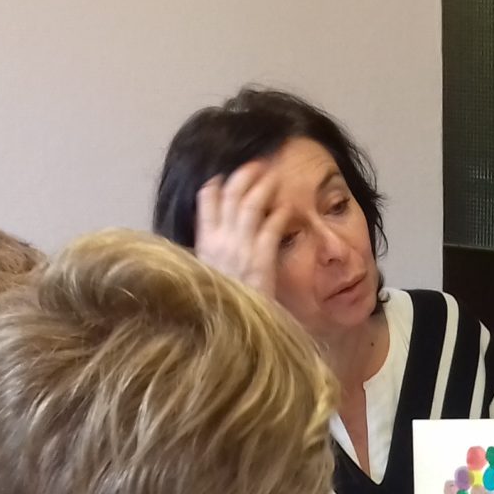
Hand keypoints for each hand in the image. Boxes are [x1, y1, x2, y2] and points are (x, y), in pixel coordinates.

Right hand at [193, 160, 289, 298]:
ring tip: (274, 175)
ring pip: (252, 206)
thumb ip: (211, 252)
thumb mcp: (205, 273)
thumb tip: (216, 235)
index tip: (224, 176)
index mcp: (204, 242)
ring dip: (264, 186)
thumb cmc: (221, 304)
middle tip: (258, 164)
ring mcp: (241, 248)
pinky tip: (288, 207)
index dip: (216, 185)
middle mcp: (220, 241)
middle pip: (232, 196)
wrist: (231, 329)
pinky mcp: (261, 259)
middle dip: (245, 176)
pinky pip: (272, 228)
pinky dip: (280, 214)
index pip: (206, 201)